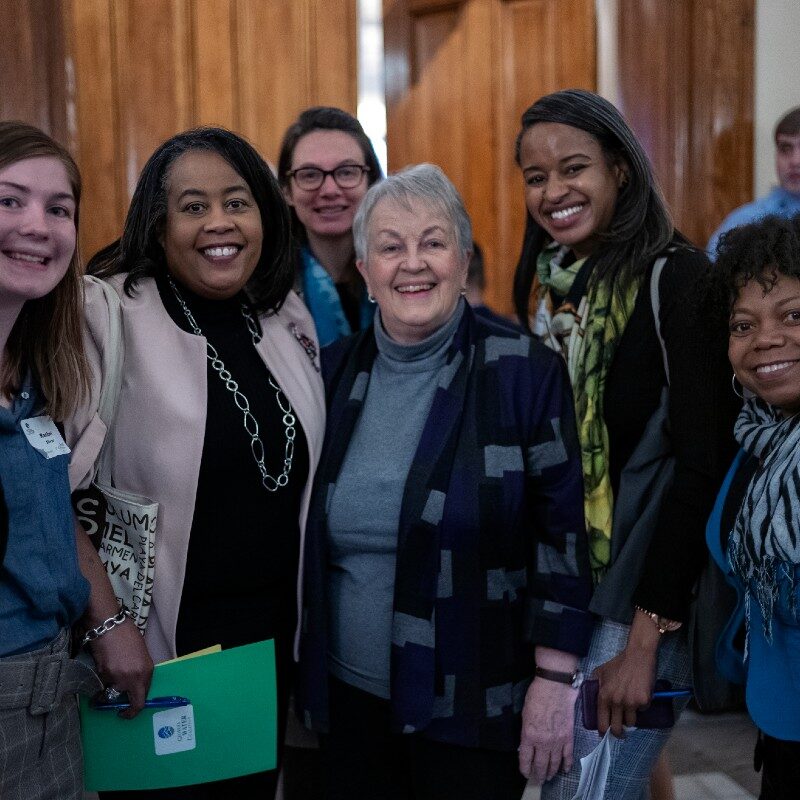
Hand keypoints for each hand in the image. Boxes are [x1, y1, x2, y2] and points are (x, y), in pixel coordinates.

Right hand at [88, 618, 153, 718]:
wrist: (110, 625)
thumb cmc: (128, 636)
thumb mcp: (141, 655)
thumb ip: (139, 672)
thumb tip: (134, 687)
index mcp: (146, 671)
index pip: (142, 700)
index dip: (135, 709)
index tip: (129, 712)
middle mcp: (134, 678)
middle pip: (130, 701)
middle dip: (125, 709)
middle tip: (119, 709)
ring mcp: (117, 677)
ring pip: (113, 692)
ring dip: (111, 686)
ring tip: (111, 668)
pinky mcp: (103, 674)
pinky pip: (103, 683)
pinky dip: (102, 678)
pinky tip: (104, 663)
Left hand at [518, 677, 577, 782]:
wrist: (555, 686)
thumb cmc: (536, 695)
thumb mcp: (525, 714)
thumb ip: (526, 731)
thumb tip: (528, 742)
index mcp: (529, 735)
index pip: (525, 759)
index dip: (525, 768)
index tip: (525, 773)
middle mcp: (543, 742)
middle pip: (540, 765)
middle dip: (538, 774)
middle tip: (537, 780)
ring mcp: (557, 741)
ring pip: (554, 763)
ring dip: (551, 772)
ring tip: (548, 777)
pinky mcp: (568, 737)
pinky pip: (568, 755)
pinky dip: (566, 764)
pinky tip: (565, 770)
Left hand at [594, 616, 658, 737]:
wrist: (638, 655)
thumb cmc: (619, 663)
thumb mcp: (601, 671)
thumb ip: (595, 684)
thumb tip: (589, 694)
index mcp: (604, 696)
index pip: (602, 723)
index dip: (603, 732)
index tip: (605, 734)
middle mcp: (616, 702)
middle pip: (617, 729)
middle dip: (619, 733)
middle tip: (621, 731)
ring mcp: (631, 702)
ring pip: (631, 722)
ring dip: (631, 718)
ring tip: (631, 708)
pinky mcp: (644, 701)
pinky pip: (642, 711)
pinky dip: (642, 706)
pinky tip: (640, 695)